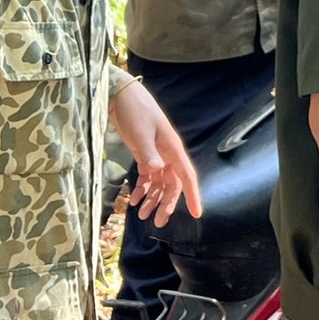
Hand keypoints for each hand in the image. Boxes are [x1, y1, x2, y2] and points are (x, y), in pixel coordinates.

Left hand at [111, 78, 202, 225]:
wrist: (122, 96)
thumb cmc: (136, 111)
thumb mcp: (141, 132)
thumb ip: (149, 152)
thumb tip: (158, 169)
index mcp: (172, 149)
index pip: (187, 177)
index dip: (193, 196)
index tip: (197, 214)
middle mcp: (167, 154)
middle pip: (172, 185)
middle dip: (166, 204)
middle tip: (158, 222)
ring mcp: (156, 154)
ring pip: (159, 183)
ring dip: (152, 199)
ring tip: (141, 215)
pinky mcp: (144, 154)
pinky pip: (148, 177)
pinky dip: (142, 189)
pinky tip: (133, 200)